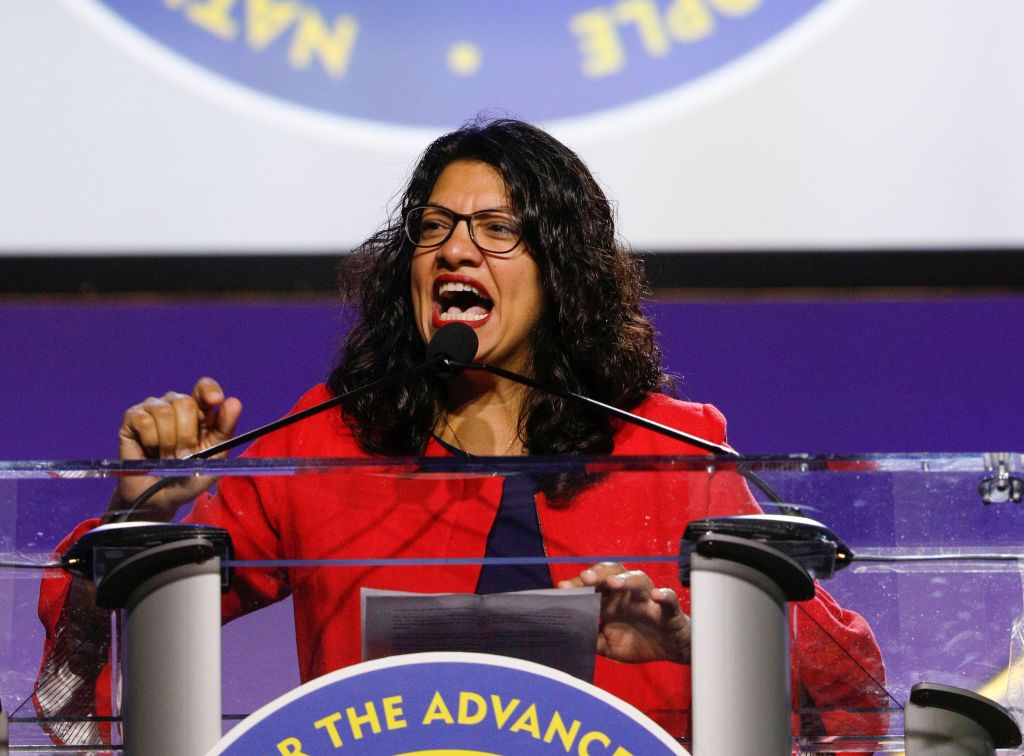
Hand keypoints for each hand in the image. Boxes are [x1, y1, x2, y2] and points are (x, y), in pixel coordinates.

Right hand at [110, 377, 241, 520]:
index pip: (204, 387)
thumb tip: (234, 402)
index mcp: (199, 412)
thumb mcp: (214, 458)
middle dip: (187, 434)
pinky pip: (145, 421)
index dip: (209, 390)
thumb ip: (225, 430)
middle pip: (185, 402)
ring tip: (167, 457)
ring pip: (165, 411)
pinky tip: (150, 451)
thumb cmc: (189, 477)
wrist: (159, 499)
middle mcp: (175, 405)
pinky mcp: (132, 418)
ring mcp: (153, 409)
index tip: (215, 401)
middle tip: (183, 455)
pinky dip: (151, 441)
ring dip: (168, 441)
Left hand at [558, 562, 690, 664]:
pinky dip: (664, 595)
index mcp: (612, 600)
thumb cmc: (639, 642)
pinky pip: (669, 598)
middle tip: (585, 578)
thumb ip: (592, 639)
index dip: (579, 584)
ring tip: (613, 583)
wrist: (671, 650)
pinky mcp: (669, 610)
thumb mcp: (609, 646)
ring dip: (626, 580)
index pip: (593, 585)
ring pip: (639, 580)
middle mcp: (629, 595)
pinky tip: (656, 596)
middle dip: (598, 574)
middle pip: (613, 574)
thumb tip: (569, 636)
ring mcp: (649, 600)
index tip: (562, 587)